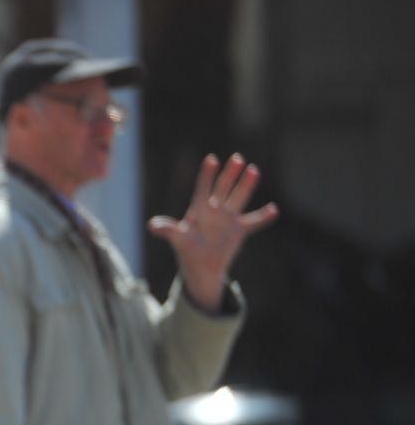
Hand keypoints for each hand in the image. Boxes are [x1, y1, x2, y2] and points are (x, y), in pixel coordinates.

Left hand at [147, 152, 278, 311]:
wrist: (200, 266)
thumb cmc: (187, 249)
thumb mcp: (177, 239)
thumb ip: (167, 230)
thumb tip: (151, 226)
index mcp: (199, 210)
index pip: (203, 188)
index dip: (207, 175)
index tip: (211, 158)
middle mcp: (215, 210)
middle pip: (223, 188)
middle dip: (229, 174)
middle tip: (237, 158)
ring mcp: (228, 219)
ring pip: (239, 198)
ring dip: (246, 185)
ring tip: (254, 170)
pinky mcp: (239, 230)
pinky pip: (253, 222)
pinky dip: (263, 217)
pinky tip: (273, 209)